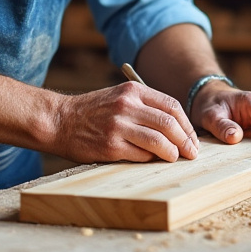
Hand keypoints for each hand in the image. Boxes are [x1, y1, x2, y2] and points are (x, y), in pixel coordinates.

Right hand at [49, 82, 199, 162]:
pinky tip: (153, 160)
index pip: (172, 106)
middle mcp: (127, 105)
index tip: (191, 137)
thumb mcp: (119, 97)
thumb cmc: (92, 112)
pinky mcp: (110, 145)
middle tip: (191, 153)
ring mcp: (118, 125)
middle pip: (169, 123)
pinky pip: (141, 155)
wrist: (59, 120)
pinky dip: (151, 159)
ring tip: (176, 158)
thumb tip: (175, 129)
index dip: (186, 124)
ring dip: (172, 152)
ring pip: (159, 141)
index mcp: (133, 90)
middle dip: (185, 140)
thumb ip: (145, 107)